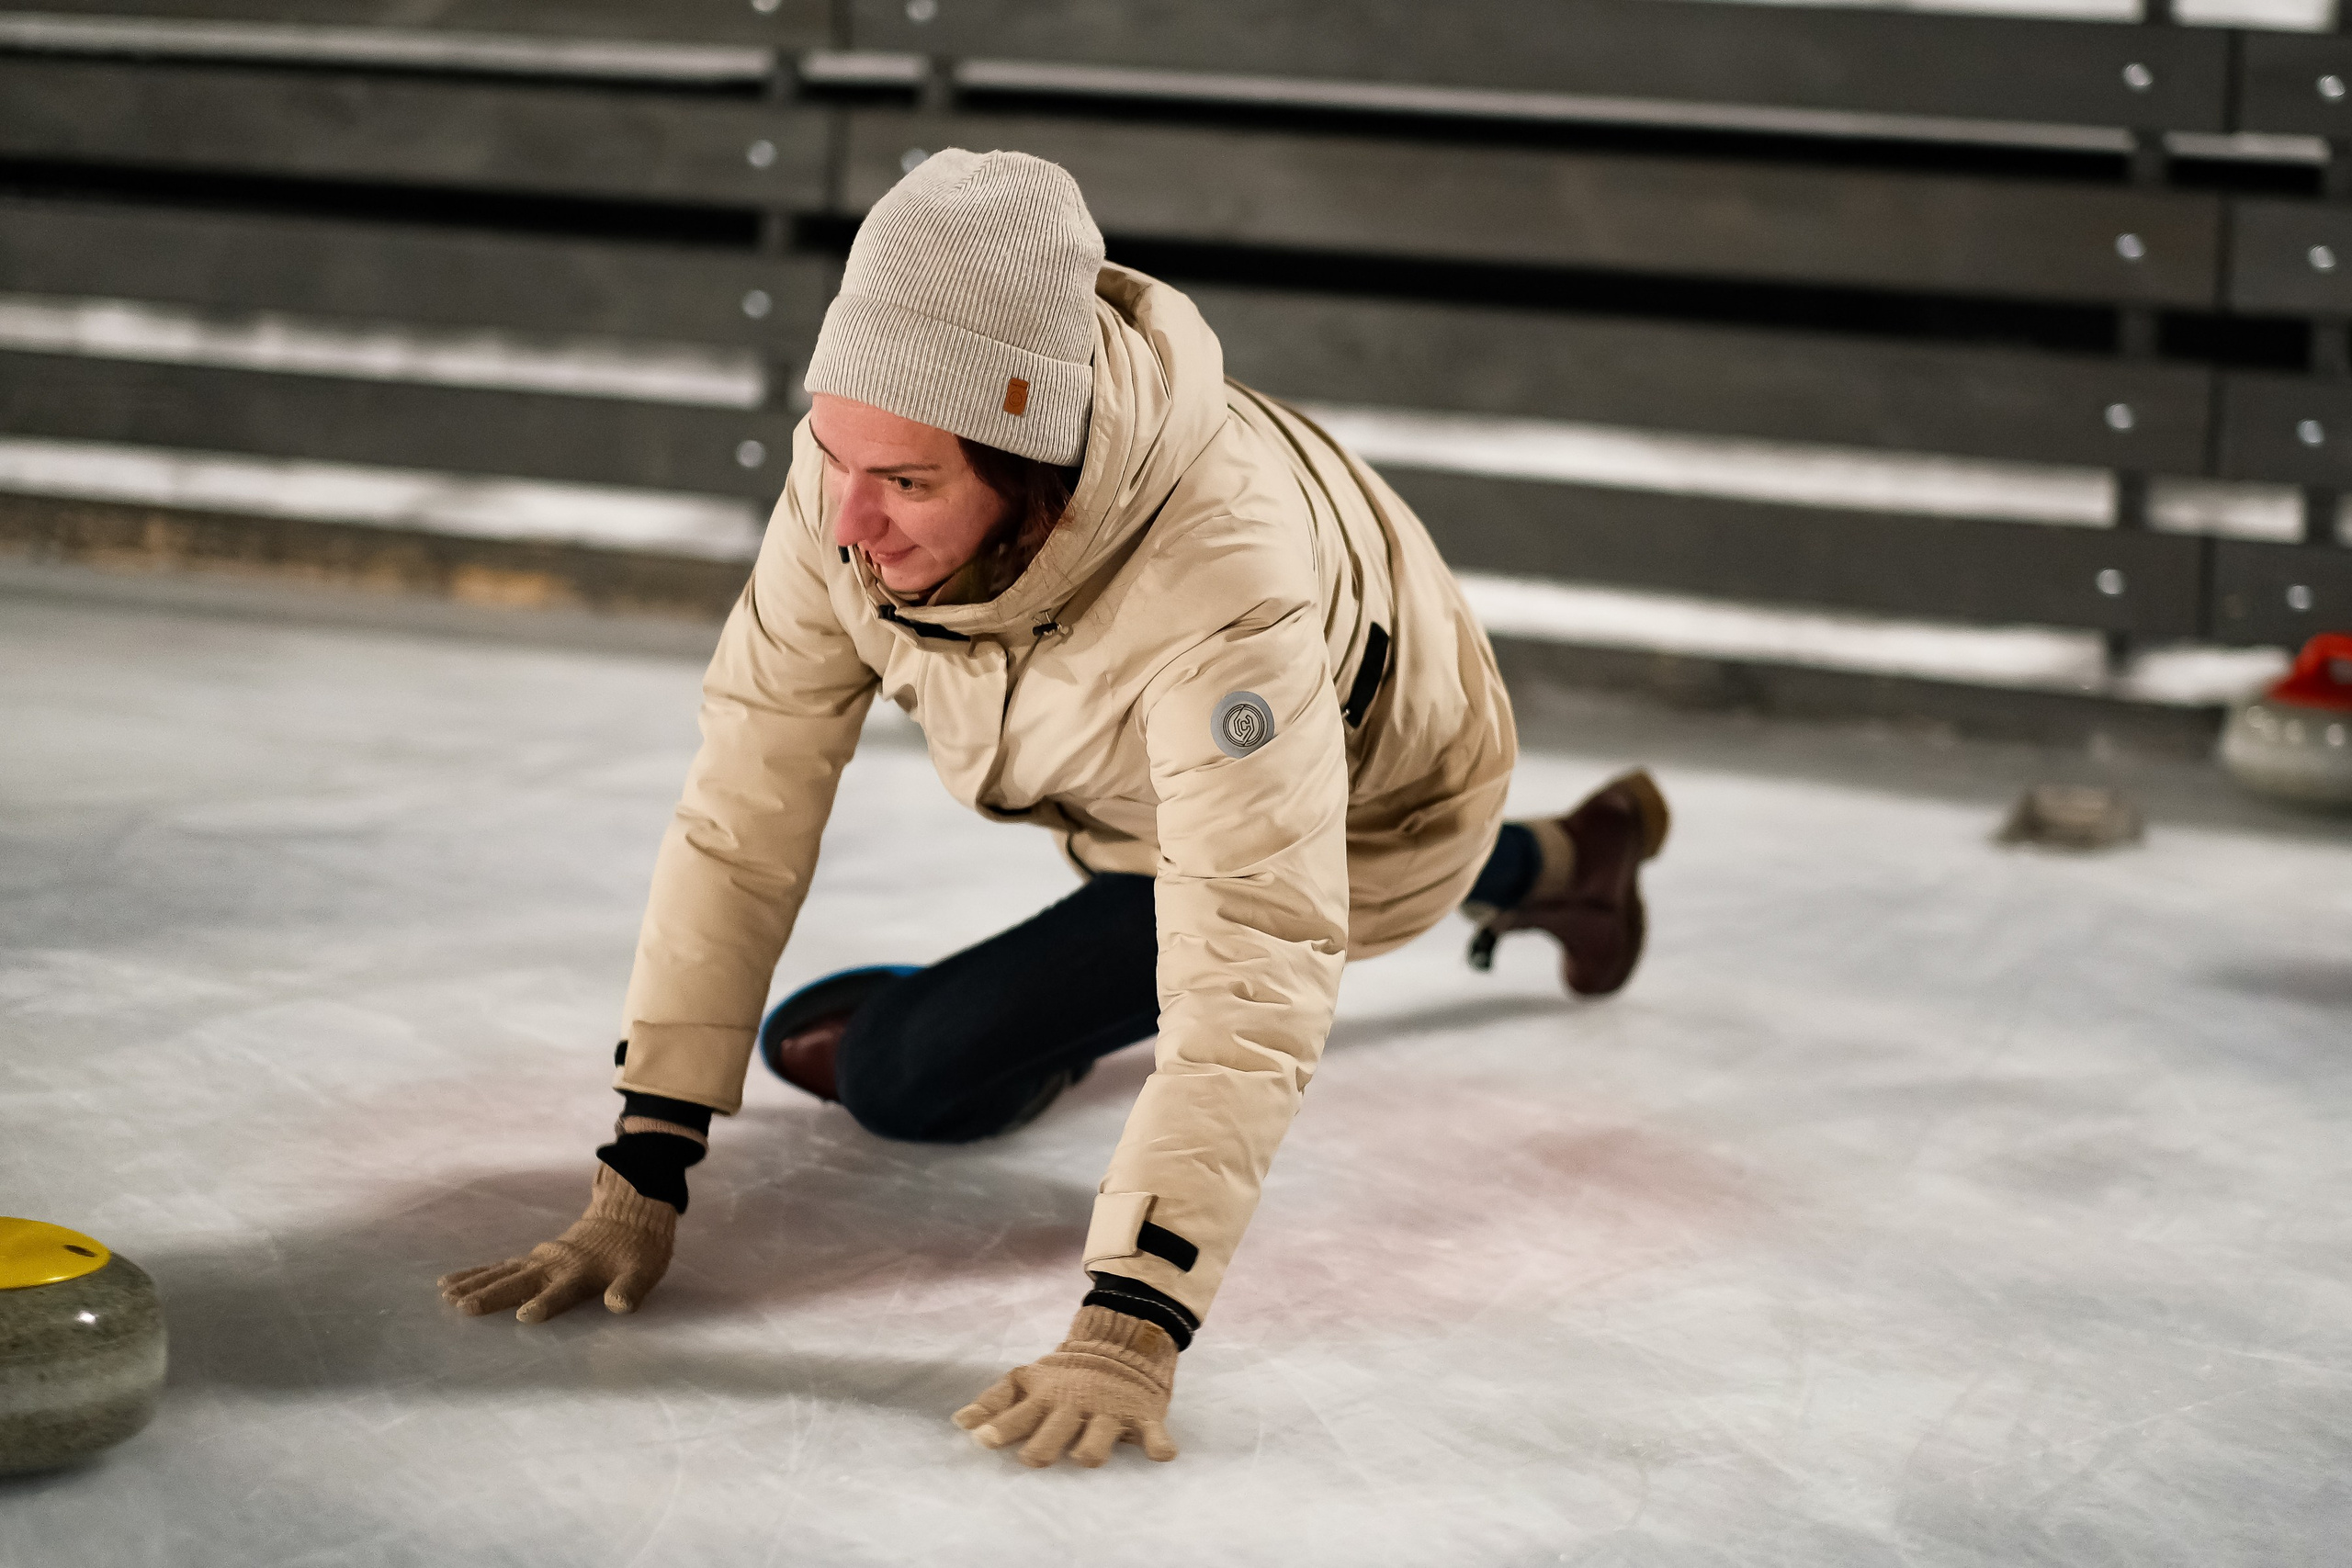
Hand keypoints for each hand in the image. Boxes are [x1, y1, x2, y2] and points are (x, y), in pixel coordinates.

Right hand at [437, 1165, 676, 1323]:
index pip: (561, 1292)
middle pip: (520, 1281)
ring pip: (502, 1272)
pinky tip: (450, 1282)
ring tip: (448, 1297)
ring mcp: (541, 1258)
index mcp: (582, 1272)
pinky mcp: (535, 1256)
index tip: (525, 1316)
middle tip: (464, 1307)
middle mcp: (555, 1265)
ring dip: (476, 1285)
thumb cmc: (639, 1250)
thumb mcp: (644, 1271)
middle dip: (493, 1295)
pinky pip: (500, 1266)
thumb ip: (630, 1289)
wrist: (629, 1212)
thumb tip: (619, 1305)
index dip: (546, 1303)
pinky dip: (476, 1273)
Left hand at [953, 1305, 1178, 1467]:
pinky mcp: (1143, 1416)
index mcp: (1048, 1398)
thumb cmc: (1066, 1375)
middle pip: (1056, 1432)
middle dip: (1042, 1447)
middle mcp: (1077, 1406)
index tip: (983, 1441)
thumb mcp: (1028, 1381)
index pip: (1020, 1416)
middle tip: (1033, 1459)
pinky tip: (1159, 1453)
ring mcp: (1110, 1412)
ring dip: (1092, 1448)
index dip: (1001, 1429)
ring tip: (1084, 1456)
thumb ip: (995, 1402)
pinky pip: (1153, 1434)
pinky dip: (1158, 1443)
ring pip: (1099, 1437)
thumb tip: (959, 1423)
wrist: (1120, 1344)